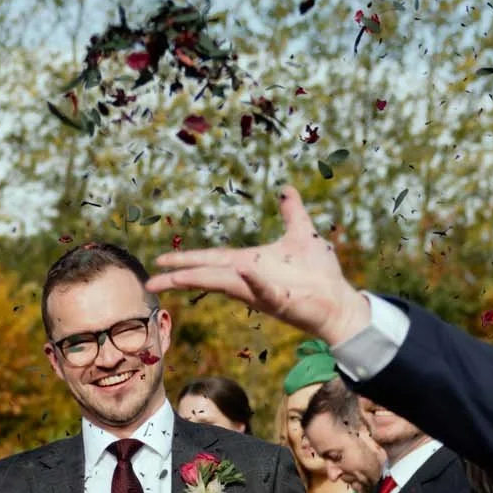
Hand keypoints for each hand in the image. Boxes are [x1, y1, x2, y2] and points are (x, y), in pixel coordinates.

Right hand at [147, 184, 373, 344]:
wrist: (340, 299)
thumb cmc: (320, 273)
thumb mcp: (302, 234)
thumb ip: (292, 212)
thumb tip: (287, 190)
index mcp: (250, 263)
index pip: (212, 260)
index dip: (187, 259)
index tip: (161, 261)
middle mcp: (250, 279)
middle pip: (209, 274)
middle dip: (181, 275)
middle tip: (152, 280)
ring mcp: (263, 292)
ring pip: (227, 285)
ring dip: (203, 280)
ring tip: (176, 278)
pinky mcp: (282, 302)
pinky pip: (265, 292)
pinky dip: (254, 282)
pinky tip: (244, 272)